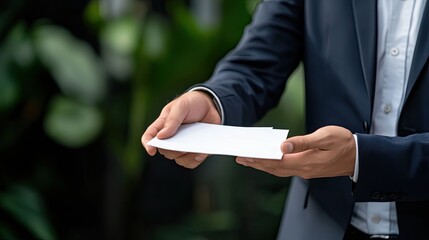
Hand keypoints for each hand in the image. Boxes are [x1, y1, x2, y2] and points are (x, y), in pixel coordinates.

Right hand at [141, 91, 221, 167]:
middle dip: (173, 149)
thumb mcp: (182, 105)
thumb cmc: (192, 103)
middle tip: (184, 141)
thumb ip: (172, 119)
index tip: (152, 151)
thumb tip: (160, 136)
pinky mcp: (194, 150)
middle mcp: (170, 137)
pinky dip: (196, 159)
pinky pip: (191, 162)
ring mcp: (182, 145)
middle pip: (165, 151)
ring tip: (195, 146)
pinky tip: (202, 151)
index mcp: (162, 125)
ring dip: (186, 156)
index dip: (147, 144)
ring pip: (178, 159)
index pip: (149, 136)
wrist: (211, 106)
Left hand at [236, 126, 355, 178]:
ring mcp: (305, 171)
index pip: (276, 161)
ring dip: (262, 166)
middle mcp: (303, 169)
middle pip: (274, 168)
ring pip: (278, 170)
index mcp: (305, 161)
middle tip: (240, 158)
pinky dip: (273, 166)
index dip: (259, 158)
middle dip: (256, 163)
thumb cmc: (343, 143)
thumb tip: (283, 145)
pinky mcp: (308, 170)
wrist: (358, 156)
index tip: (246, 155)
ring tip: (249, 161)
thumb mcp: (324, 137)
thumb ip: (303, 142)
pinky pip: (285, 170)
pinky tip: (268, 162)